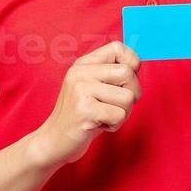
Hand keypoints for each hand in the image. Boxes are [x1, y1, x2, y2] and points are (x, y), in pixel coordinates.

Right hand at [30, 40, 141, 167]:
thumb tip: (136, 65)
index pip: (118, 48)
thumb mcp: (94, 88)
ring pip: (127, 97)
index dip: (132, 64)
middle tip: (117, 106)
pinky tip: (99, 125)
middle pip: (127, 73)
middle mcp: (80, 73)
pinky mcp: (84, 110)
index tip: (125, 82)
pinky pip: (119, 115)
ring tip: (105, 117)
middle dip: (132, 94)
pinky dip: (115, 125)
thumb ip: (112, 75)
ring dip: (123, 113)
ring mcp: (80, 90)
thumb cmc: (82, 116)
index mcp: (82, 64)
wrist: (54, 141)